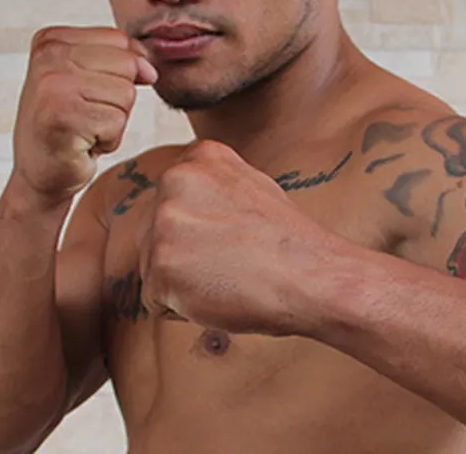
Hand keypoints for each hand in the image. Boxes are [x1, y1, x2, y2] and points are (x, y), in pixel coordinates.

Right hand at [11, 26, 157, 208]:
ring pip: (126, 94)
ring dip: (113, 120)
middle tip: (85, 115)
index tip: (84, 94)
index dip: (116, 74)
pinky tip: (82, 143)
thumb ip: (122, 58)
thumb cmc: (67, 125)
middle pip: (127, 65)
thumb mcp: (91, 79)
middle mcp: (48, 57)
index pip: (120, 40)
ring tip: (83, 128)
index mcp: (52, 40)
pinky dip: (109, 140)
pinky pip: (118, 122)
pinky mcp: (63, 117)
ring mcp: (53, 86)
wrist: (41, 172)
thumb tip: (149, 69)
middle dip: (117, 98)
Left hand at [136, 140, 339, 336]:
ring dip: (182, 282)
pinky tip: (218, 295)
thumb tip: (178, 204)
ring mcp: (164, 223)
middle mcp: (174, 181)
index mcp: (197, 158)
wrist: (313, 276)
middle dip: (184, 255)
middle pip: (153, 233)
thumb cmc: (288, 243)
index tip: (232, 236)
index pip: (171, 202)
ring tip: (227, 276)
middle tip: (231, 261)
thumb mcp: (250, 185)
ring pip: (152, 266)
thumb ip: (208, 186)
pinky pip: (154, 299)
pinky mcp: (161, 267)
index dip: (200, 230)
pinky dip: (182, 308)